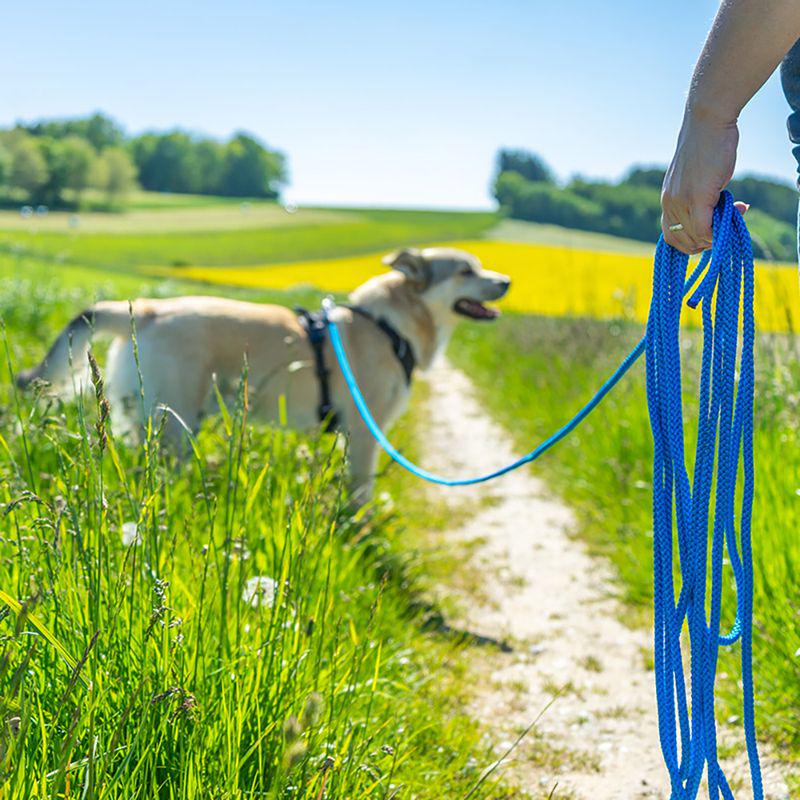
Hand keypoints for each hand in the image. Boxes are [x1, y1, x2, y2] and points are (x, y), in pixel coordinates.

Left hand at [661, 110, 739, 253]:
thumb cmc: (706, 147)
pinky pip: (703, 228)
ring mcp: (681, 201)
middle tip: (726, 226)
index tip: (712, 232)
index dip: (692, 242)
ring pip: (695, 237)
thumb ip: (698, 198)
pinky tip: (738, 211)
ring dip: (716, 234)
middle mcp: (669, 203)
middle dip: (706, 241)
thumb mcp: (695, 179)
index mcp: (666, 200)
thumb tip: (714, 215)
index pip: (671, 236)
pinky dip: (718, 230)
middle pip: (683, 241)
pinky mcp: (696, 197)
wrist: (707, 123)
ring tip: (736, 212)